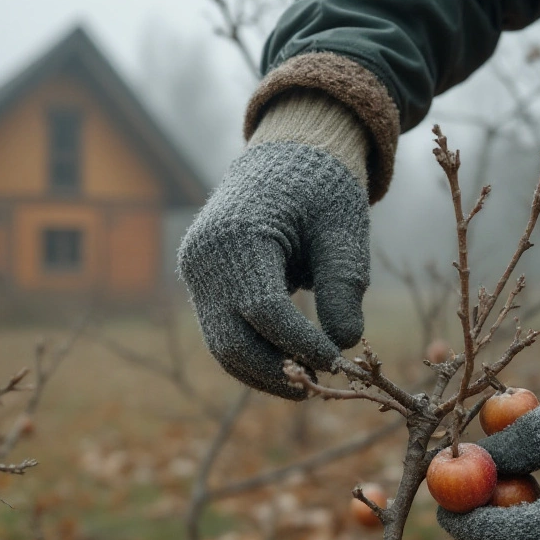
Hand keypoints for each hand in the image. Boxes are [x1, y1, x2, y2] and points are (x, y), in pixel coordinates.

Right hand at [177, 141, 368, 398]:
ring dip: (263, 370)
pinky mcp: (201, 282)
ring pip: (222, 345)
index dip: (301, 343)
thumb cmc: (321, 190)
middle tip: (319, 384)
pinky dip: (254, 352)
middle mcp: (203, 256)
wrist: (286, 156)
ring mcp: (195, 270)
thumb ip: (343, 285)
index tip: (336, 363)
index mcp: (237, 235)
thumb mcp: (343, 231)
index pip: (264, 309)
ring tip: (307, 378)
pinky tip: (290, 361)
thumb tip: (344, 343)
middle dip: (276, 370)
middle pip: (231, 339)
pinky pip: (222, 331)